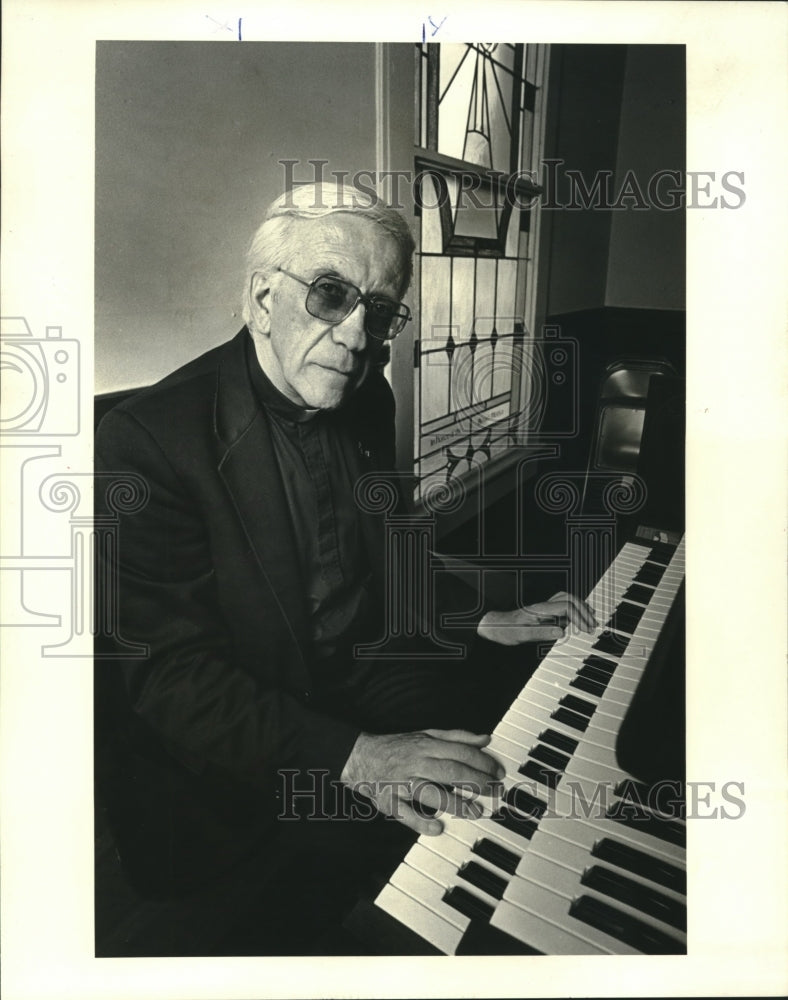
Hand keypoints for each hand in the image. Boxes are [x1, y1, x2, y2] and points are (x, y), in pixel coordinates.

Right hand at [340, 728, 504, 835]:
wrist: (360, 756)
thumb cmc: (398, 747)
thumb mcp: (427, 735)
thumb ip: (457, 737)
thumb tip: (485, 738)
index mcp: (426, 746)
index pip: (460, 752)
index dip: (482, 762)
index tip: (498, 772)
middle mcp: (416, 763)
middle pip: (451, 771)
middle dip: (476, 782)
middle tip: (495, 791)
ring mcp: (403, 783)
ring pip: (431, 793)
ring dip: (455, 803)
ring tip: (476, 812)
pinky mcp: (390, 801)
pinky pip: (406, 814)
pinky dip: (421, 822)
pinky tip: (437, 827)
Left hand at [477, 591, 597, 645]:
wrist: (492, 626)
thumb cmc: (504, 630)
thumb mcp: (521, 635)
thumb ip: (541, 633)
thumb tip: (562, 632)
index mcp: (539, 610)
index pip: (566, 607)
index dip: (579, 617)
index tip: (587, 629)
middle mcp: (542, 606)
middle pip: (569, 599)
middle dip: (584, 610)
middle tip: (593, 624)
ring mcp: (542, 608)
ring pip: (566, 600)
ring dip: (580, 607)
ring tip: (590, 619)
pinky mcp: (541, 612)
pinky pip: (561, 606)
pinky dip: (572, 610)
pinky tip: (576, 620)